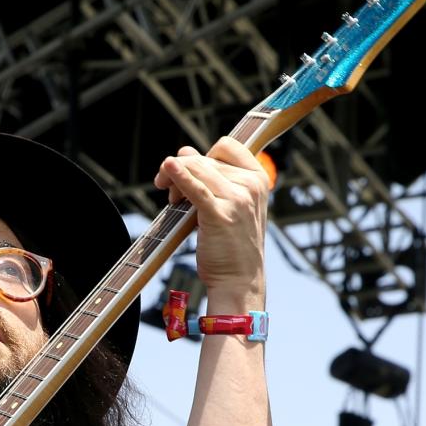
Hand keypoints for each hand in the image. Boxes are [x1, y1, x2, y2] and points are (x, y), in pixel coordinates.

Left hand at [153, 137, 269, 306]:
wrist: (240, 280)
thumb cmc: (233, 244)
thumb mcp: (234, 205)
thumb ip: (214, 179)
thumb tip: (183, 153)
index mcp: (258, 179)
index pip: (226, 146)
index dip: (204, 154)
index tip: (193, 172)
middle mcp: (250, 185)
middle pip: (204, 159)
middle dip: (183, 170)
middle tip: (172, 194)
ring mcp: (237, 199)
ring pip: (195, 169)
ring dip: (174, 180)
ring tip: (172, 200)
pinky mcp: (219, 215)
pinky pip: (195, 188)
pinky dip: (179, 175)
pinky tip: (168, 168)